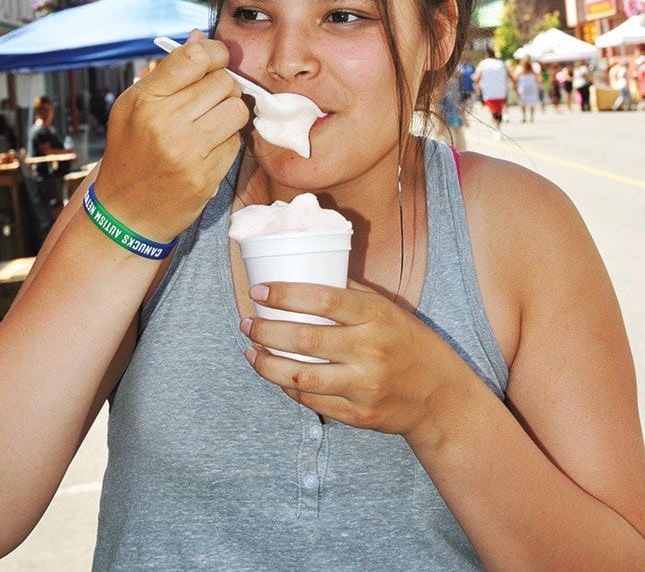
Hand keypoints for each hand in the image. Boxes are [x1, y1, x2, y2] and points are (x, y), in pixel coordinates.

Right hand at [94, 32, 248, 241]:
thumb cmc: (131, 151)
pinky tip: (206, 151)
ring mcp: (186, 152)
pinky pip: (235, 143)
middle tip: (208, 100)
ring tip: (210, 123)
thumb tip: (201, 37)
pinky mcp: (204, 177)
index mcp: (145, 99)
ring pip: (236, 110)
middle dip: (222, 87)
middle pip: (223, 82)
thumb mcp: (135, 106)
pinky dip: (226, 143)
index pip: (195, 56)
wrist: (124, 212)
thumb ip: (170, 73)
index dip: (215, 53)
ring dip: (229, 114)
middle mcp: (164, 122)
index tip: (216, 60)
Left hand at [240, 279, 460, 438]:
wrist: (440, 397)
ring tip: (250, 352)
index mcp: (377, 316)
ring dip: (268, 365)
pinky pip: (313, 402)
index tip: (259, 291)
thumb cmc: (407, 342)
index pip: (325, 299)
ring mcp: (364, 386)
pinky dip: (288, 388)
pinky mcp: (359, 416)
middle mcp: (370, 350)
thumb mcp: (387, 309)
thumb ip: (351, 293)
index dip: (287, 294)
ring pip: (303, 377)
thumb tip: (307, 271)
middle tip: (246, 323)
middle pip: (306, 340)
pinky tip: (274, 374)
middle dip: (267, 331)